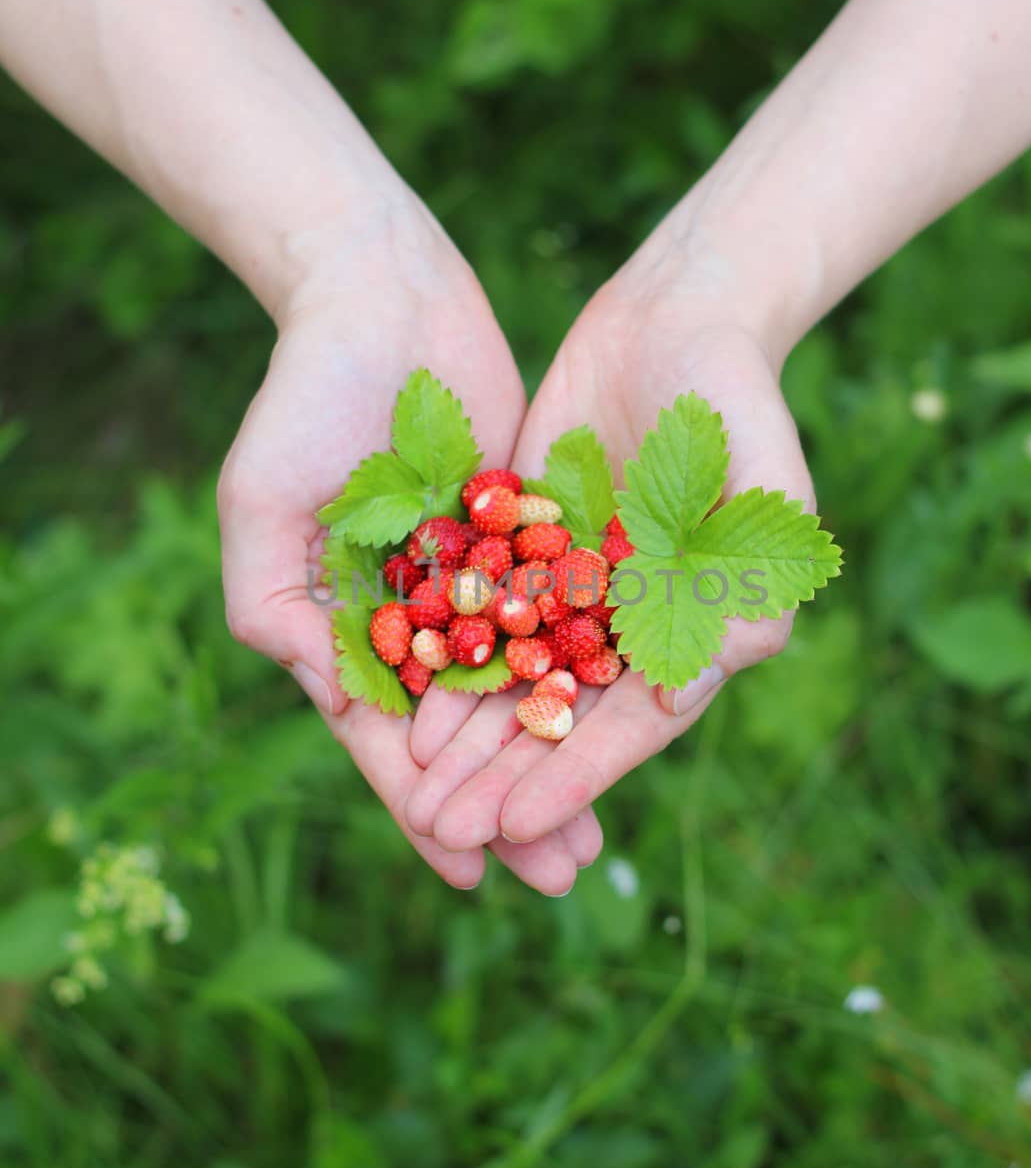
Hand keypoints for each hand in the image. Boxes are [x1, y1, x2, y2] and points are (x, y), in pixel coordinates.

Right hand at [216, 194, 602, 894]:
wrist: (382, 292)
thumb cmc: (304, 394)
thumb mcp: (263, 502)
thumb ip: (278, 608)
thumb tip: (332, 708)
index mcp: (348, 628)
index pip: (391, 738)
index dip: (425, 804)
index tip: (466, 867)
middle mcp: (419, 617)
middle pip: (471, 733)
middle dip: (513, 801)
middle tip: (562, 875)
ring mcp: (480, 579)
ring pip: (528, 690)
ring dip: (561, 757)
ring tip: (600, 830)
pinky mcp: (536, 535)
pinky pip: (570, 616)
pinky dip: (594, 670)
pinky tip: (632, 718)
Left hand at [403, 225, 813, 852]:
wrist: (678, 316)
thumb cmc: (738, 399)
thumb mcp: (761, 496)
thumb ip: (737, 598)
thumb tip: (678, 699)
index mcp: (696, 636)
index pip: (628, 726)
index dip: (572, 778)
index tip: (518, 827)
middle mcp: (631, 628)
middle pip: (561, 723)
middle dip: (505, 780)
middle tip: (446, 834)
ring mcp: (574, 592)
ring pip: (514, 683)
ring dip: (469, 741)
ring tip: (417, 791)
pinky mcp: (526, 551)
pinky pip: (482, 618)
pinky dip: (448, 662)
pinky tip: (406, 703)